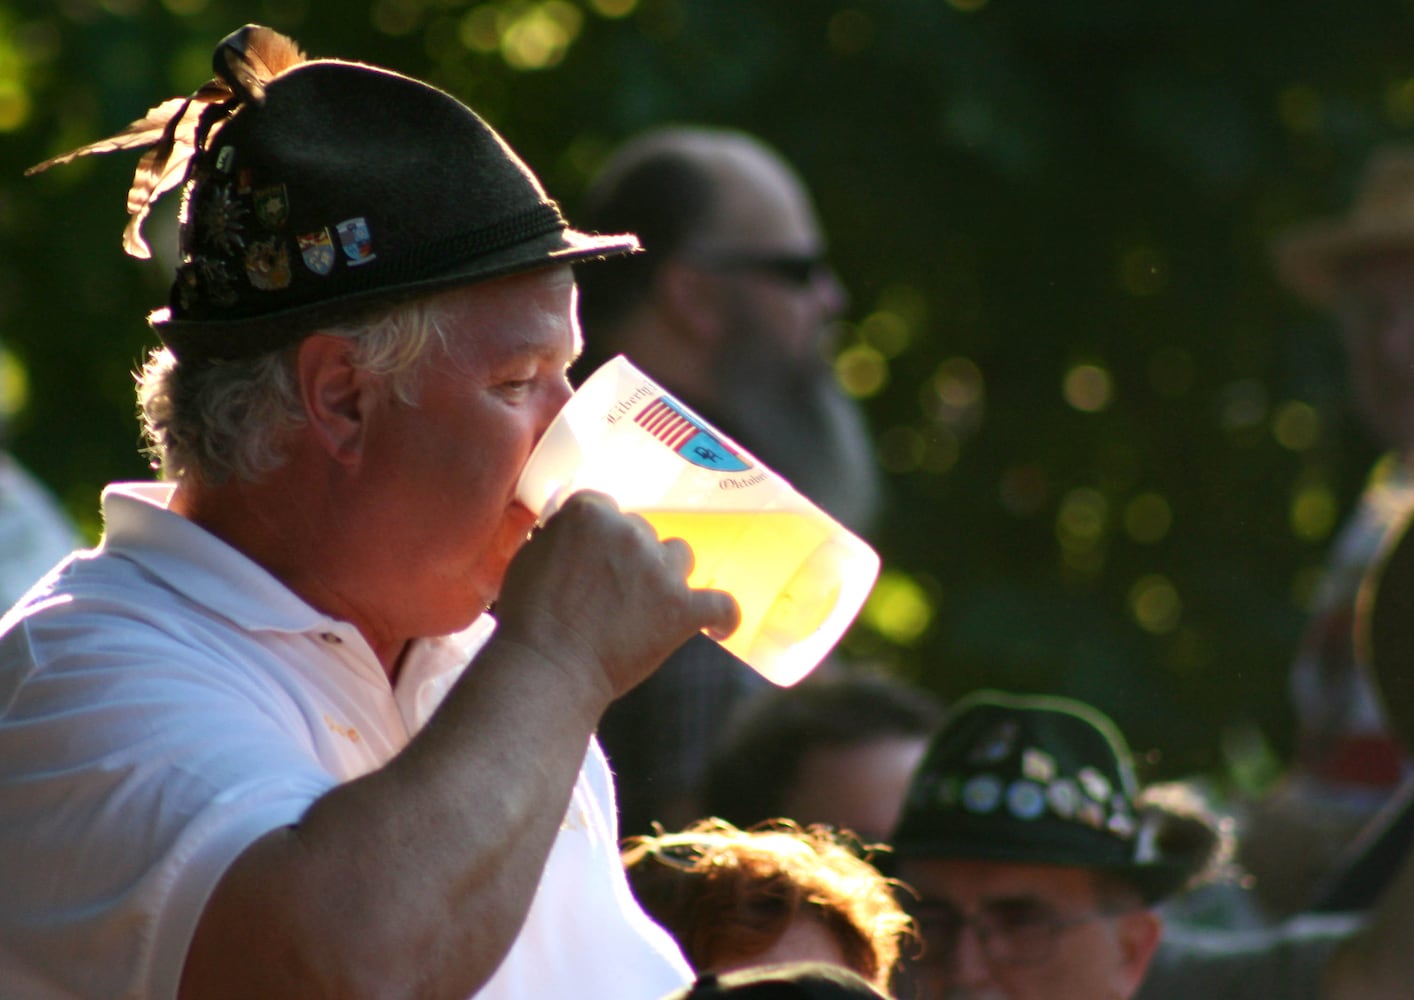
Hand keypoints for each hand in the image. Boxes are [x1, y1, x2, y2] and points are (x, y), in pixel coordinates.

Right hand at [493, 491, 739, 701]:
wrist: (549, 666)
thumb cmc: (529, 617)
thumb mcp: (530, 557)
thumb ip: (559, 536)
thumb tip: (575, 532)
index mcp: (591, 514)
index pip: (606, 508)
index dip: (600, 535)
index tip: (594, 556)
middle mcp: (631, 533)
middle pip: (642, 532)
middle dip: (630, 556)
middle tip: (612, 591)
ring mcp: (661, 571)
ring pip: (680, 555)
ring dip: (668, 574)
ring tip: (651, 603)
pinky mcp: (683, 609)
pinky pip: (722, 605)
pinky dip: (723, 618)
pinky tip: (717, 627)